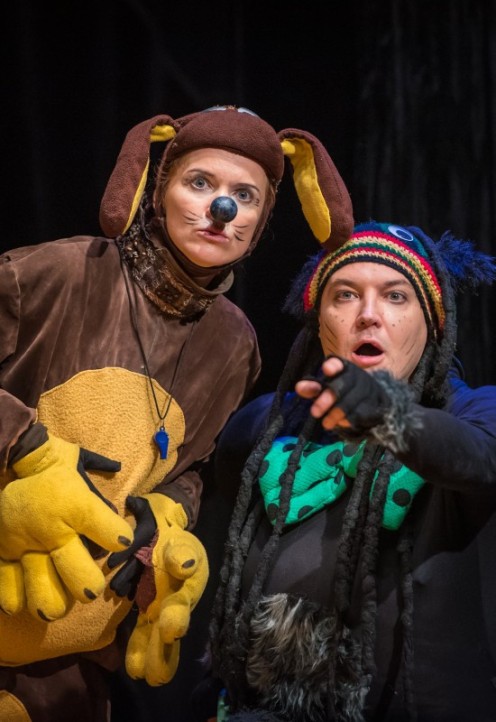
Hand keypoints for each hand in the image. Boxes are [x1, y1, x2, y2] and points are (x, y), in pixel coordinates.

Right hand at [0, 434, 132, 620]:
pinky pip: (7, 587)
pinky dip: (15, 600)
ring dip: (54, 603)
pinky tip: (22, 602)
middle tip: (90, 589)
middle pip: (78, 577)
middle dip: (88, 588)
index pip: (110, 532)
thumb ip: (101, 493)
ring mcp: (25, 545)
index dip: (120, 540)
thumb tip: (119, 507)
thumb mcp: (83, 469)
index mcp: (77, 506)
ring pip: (43, 592)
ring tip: (57, 606)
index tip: (123, 542)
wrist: (14, 457)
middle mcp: (53, 530)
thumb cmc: (56, 466)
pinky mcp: (3, 550)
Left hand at [108, 495, 157, 599]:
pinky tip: (130, 597)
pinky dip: (139, 587)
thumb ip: (138, 505)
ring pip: (141, 573)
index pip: (133, 545)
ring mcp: (154, 557)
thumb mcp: (147, 506)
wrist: (173, 519)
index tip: (109, 564)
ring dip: (130, 584)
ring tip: (118, 593)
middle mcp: (151, 548)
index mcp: (147, 534)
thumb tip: (129, 500)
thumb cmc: (155, 512)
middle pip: (137, 564)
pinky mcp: (154, 564)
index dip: (122, 554)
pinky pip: (147, 577)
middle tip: (112, 587)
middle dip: (125, 576)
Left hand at [121, 494, 208, 685]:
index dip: (176, 620)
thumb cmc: (173, 540)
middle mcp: (174, 604)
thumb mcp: (180, 542)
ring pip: (153, 636)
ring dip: (147, 655)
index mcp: (187, 588)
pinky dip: (136, 646)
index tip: (171, 631)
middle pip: (168, 633)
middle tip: (154, 677)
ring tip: (140, 674)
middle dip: (162, 654)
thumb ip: (181, 554)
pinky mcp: (142, 608)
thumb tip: (184, 566)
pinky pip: (139, 630)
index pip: (181, 607)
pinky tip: (130, 665)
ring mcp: (157, 609)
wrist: (159, 533)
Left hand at [295, 356, 390, 431]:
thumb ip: (312, 388)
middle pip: (343, 385)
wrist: (372, 404)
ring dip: (336, 414)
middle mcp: (358, 376)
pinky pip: (363, 413)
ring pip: (352, 401)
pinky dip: (350, 420)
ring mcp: (370, 390)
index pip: (338, 363)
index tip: (326, 369)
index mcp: (344, 368)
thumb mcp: (325, 389)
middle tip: (314, 413)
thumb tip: (298, 388)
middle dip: (327, 399)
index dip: (333, 366)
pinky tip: (341, 424)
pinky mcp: (378, 404)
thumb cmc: (343, 394)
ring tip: (325, 424)